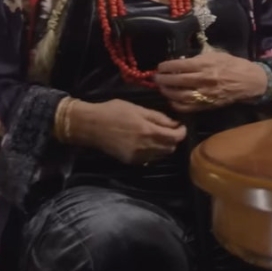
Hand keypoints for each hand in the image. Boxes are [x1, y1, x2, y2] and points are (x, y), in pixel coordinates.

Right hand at [69, 98, 185, 164]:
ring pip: (161, 155)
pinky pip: (149, 159)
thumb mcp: (138, 109)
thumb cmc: (113, 111)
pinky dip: (153, 152)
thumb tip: (175, 124)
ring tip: (157, 135)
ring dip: (164, 146)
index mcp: (148, 131)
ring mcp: (137, 157)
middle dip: (173, 139)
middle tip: (170, 129)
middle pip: (170, 148)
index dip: (181, 132)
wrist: (89, 126)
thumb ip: (158, 118)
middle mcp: (145, 147)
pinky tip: (146, 143)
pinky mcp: (130, 161)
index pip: (175, 137)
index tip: (180, 126)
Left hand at [153, 51, 267, 112]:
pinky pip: (187, 107)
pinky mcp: (207, 105)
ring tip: (162, 88)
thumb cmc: (234, 65)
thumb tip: (182, 61)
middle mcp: (204, 79)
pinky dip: (176, 104)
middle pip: (177, 80)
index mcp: (206, 65)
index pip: (180, 65)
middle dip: (163, 79)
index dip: (166, 66)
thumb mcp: (217, 55)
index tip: (160, 66)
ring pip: (179, 95)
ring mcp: (205, 94)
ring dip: (167, 92)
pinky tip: (172, 100)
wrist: (249, 81)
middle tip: (157, 77)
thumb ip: (199, 58)